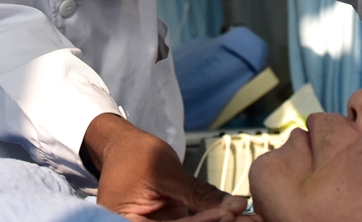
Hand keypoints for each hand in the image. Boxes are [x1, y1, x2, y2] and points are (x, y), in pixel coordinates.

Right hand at [82, 113, 250, 221]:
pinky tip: (226, 215)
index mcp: (124, 221)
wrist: (123, 147)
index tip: (226, 215)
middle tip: (233, 217)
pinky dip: (207, 220)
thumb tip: (237, 207)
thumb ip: (199, 193)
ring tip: (233, 215)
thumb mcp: (168, 172)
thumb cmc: (136, 154)